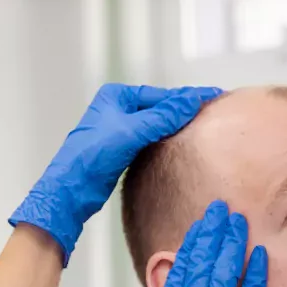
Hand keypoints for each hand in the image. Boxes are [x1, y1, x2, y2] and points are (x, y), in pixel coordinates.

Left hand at [10, 83, 221, 264]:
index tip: (215, 96)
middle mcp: (118, 109)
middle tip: (215, 111)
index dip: (188, 97)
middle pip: (160, 108)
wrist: (70, 191)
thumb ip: (162, 116)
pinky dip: (167, 140)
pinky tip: (183, 143)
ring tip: (205, 126)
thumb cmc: (92, 157)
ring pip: (157, 125)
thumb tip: (192, 101)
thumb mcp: (131, 132)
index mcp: (116, 96)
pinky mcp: (122, 151)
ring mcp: (120, 130)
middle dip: (185, 111)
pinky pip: (151, 140)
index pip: (161, 95)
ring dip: (177, 126)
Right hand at [108, 200, 266, 286]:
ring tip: (238, 219)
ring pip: (225, 273)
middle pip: (202, 264)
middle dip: (213, 233)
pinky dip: (255, 274)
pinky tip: (259, 253)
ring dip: (232, 243)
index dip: (189, 246)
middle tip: (222, 209)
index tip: (198, 228)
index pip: (177, 274)